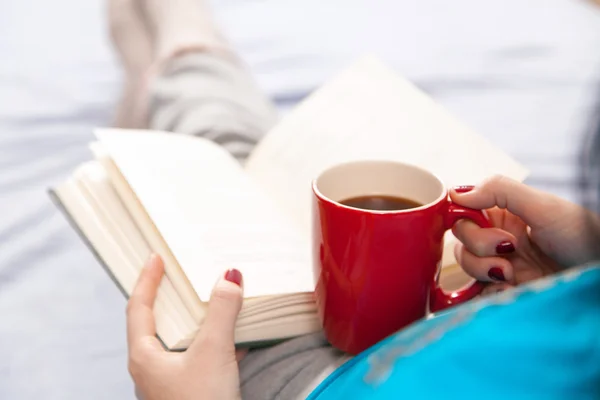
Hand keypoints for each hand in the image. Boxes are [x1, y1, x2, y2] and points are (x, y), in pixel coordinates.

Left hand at [127, 254, 244, 399]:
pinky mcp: (189, 391)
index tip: (154, 258)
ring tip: (209, 300)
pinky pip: (196, 356)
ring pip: (178, 340)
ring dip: (194, 318)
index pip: (138, 307)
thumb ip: (222, 311)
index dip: (147, 279)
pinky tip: (231, 337)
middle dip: (169, 296)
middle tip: (179, 274)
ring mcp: (169, 382)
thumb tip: (230, 276)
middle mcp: (152, 369)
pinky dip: (210, 340)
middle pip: (155, 322)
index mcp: (145, 357)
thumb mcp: (213, 351)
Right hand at [450, 176, 599, 293]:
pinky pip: (478, 291)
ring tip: (511, 273)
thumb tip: (456, 193)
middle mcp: (498, 235)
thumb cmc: (582, 237)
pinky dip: (487, 292)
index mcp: (503, 212)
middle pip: (461, 239)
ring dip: (484, 270)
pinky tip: (507, 289)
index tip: (476, 224)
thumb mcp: (543, 206)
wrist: (598, 274)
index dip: (462, 219)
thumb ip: (499, 191)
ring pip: (466, 264)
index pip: (464, 210)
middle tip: (508, 248)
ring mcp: (500, 262)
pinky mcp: (505, 288)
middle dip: (479, 246)